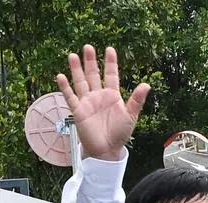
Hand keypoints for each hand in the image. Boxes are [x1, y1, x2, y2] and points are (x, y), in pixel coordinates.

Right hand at [56, 45, 149, 161]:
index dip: (110, 63)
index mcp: (112, 95)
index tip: (110, 49)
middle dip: (90, 61)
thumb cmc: (120, 134)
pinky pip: (70, 97)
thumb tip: (147, 85)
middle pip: (93, 74)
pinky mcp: (78, 111)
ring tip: (73, 56)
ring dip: (76, 70)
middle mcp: (98, 96)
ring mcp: (87, 102)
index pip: (111, 75)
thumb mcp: (131, 116)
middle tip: (88, 47)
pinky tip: (60, 76)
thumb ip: (137, 100)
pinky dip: (65, 87)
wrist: (107, 151)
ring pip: (80, 82)